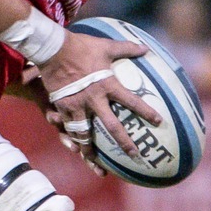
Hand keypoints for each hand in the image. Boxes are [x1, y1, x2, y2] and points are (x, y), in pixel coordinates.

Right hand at [35, 29, 160, 159]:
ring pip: (85, 134)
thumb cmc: (80, 46)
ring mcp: (77, 106)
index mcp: (108, 85)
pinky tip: (75, 149)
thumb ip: (126, 48)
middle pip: (112, 127)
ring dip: (91, 150)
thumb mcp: (105, 46)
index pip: (132, 101)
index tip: (158, 121)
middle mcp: (94, 100)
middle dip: (124, 143)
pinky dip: (71, 139)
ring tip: (97, 163)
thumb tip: (145, 48)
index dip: (146, 112)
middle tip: (135, 155)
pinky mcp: (62, 107)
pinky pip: (67, 128)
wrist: (52, 49)